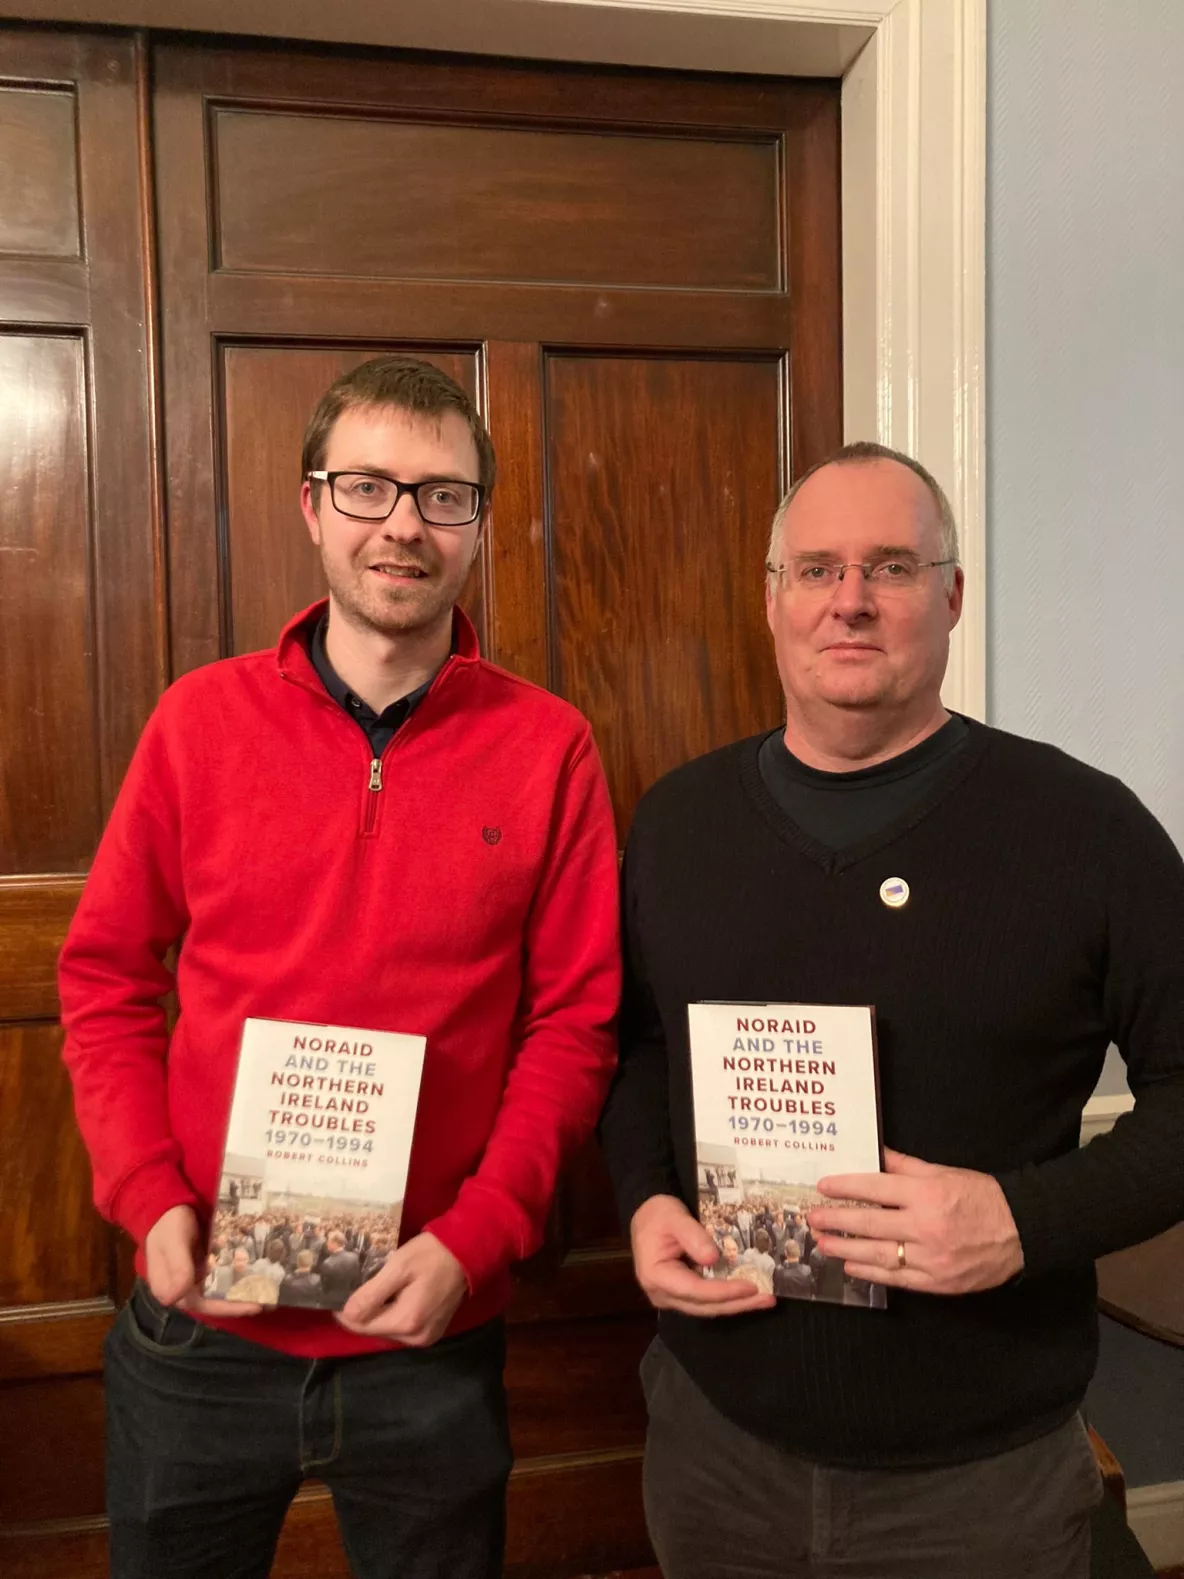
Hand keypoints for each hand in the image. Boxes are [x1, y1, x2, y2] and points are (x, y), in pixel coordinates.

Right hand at [144, 1204, 260, 1315]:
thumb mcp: (172, 1242)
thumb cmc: (167, 1225)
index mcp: (172, 1289)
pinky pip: (225, 1274)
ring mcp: (197, 1278)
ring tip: (272, 1290)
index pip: (203, 1306)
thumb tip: (176, 1298)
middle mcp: (185, 1288)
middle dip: (243, 1302)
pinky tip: (260, 1273)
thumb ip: (177, 1267)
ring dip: (245, 1290)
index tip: (253, 1306)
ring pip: (223, 1290)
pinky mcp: (207, 1266)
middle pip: (216, 1301)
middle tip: (271, 1301)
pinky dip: (241, 1275)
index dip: (228, 1308)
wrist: (167, 1207)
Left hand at [336, 1233, 467, 1345]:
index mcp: (406, 1322)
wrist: (466, 1252)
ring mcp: (425, 1338)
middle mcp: (415, 1338)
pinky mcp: (432, 1333)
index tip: (338, 1292)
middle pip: (373, 1330)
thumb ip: (372, 1294)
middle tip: (357, 1286)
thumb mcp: (398, 1267)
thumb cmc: (431, 1254)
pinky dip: (392, 1315)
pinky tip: (392, 1297)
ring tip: (373, 1289)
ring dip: (376, 1313)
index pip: (361, 1326)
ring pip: (386, 1330)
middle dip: (361, 1312)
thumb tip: (346, 1314)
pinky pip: (401, 1328)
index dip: (345, 1311)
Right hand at [630, 1194, 775, 1317]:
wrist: (646, 1215)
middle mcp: (662, 1294)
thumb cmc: (658, 1214)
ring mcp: (671, 1297)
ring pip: (707, 1308)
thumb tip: (713, 1258)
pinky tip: (747, 1294)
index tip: (751, 1286)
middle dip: (738, 1304)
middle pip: (704, 1306)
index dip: (724, 1291)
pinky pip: (706, 1301)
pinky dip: (727, 1298)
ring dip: (736, 1304)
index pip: (695, 1290)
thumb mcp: (673, 1216)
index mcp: (656, 1276)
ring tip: (765, 1299)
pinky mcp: (681, 1294)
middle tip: (767, 1299)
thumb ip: (692, 1235)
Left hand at [808, 1148, 1023, 1294]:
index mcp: (927, 1194)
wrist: (1021, 1233)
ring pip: (879, 1254)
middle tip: (812, 1217)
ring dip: (846, 1249)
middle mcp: (926, 1226)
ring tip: (823, 1243)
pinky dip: (871, 1273)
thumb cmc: (982, 1197)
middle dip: (837, 1220)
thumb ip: (906, 1166)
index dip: (846, 1187)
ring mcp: (931, 1258)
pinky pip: (897, 1279)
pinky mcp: (938, 1283)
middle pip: (870, 1223)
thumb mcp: (944, 1173)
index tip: (823, 1187)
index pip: (876, 1188)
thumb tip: (874, 1153)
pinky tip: (851, 1266)